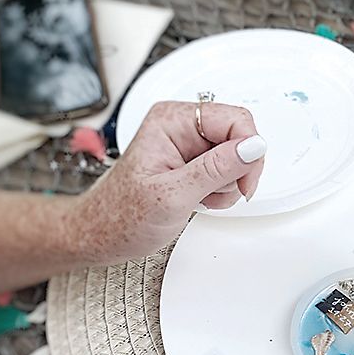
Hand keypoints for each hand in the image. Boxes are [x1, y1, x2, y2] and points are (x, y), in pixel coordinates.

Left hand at [71, 100, 266, 264]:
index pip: (235, 119)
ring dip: (225, 186)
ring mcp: (187, 145)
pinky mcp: (192, 163)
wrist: (101, 235)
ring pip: (235, 158)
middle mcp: (180, 127)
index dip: (248, 151)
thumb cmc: (121, 216)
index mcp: (171, 120)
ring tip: (197, 199)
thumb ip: (216, 169)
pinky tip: (198, 200)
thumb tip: (252, 146)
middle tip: (213, 193)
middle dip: (235, 172)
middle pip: (239, 137)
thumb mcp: (172, 195)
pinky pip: (225, 172)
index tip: (245, 180)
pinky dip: (219, 192)